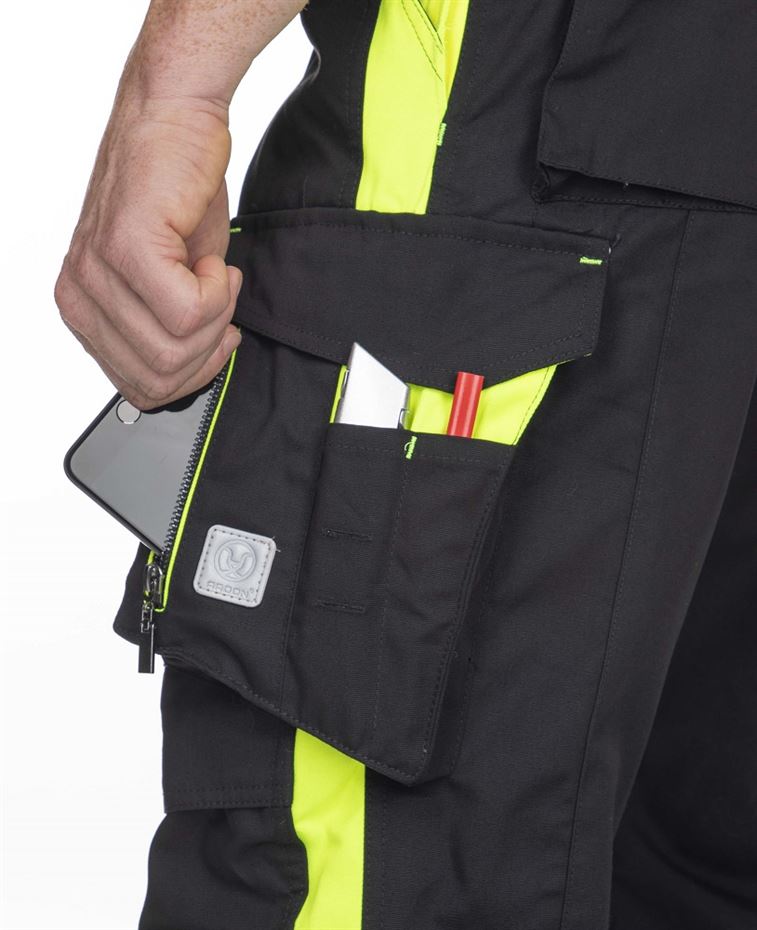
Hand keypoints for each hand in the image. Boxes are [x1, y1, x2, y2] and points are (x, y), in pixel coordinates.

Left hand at [55, 94, 242, 409]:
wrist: (176, 118)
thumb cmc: (175, 191)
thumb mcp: (172, 280)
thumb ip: (167, 332)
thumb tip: (189, 375)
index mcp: (85, 308)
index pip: (139, 388)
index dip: (195, 374)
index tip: (218, 338)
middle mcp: (81, 293)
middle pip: (159, 377)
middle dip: (209, 350)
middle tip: (223, 304)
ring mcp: (99, 272)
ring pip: (174, 348)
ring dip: (217, 315)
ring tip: (217, 275)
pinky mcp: (127, 247)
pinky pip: (189, 311)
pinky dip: (220, 291)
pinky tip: (213, 260)